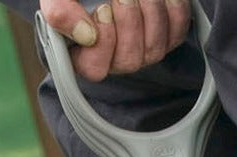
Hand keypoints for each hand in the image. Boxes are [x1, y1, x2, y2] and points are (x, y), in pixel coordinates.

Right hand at [40, 0, 190, 80]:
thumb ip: (60, 13)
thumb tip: (86, 35)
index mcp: (84, 55)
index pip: (95, 68)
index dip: (103, 42)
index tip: (103, 9)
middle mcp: (116, 59)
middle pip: (129, 60)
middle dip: (129, 24)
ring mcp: (143, 52)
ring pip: (155, 50)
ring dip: (150, 15)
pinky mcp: (166, 37)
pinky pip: (176, 32)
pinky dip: (173, 11)